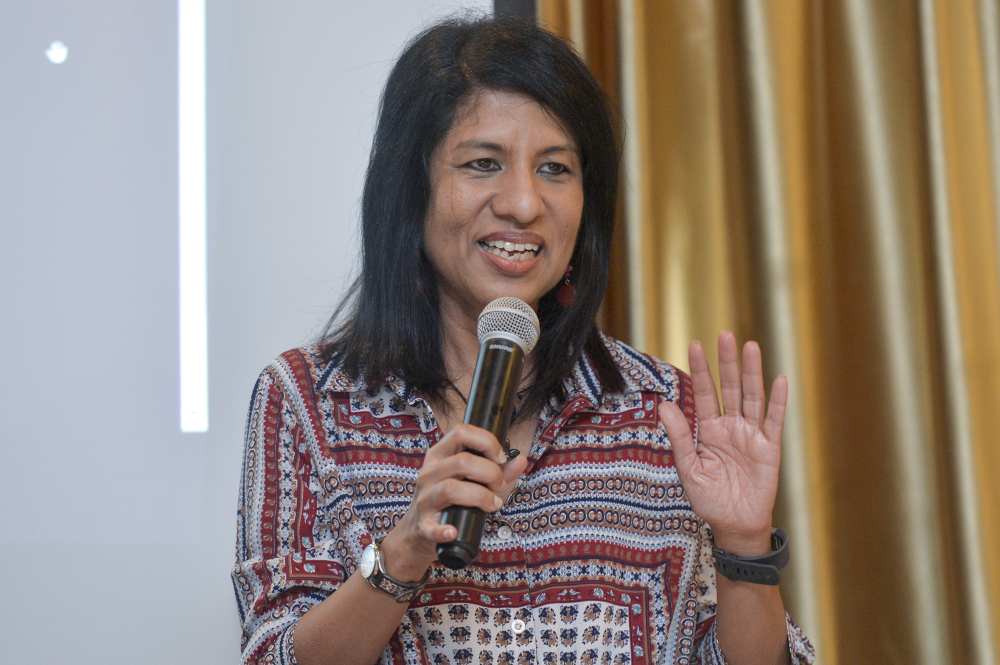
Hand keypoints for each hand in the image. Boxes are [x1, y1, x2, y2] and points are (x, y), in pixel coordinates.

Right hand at [380, 424, 527, 579]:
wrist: (418, 533)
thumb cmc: (452, 502)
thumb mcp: (474, 481)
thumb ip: (500, 471)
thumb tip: (520, 459)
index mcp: (440, 455)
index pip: (460, 432)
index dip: (486, 441)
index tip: (501, 457)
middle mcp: (429, 472)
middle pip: (461, 461)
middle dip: (490, 473)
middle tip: (500, 485)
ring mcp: (424, 498)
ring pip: (451, 489)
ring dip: (480, 497)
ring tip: (494, 504)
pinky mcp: (422, 525)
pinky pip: (431, 527)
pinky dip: (443, 530)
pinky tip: (453, 531)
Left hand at [657, 332, 787, 554]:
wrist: (735, 525)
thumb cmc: (710, 499)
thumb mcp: (689, 468)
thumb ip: (679, 436)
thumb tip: (663, 405)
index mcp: (708, 430)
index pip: (704, 393)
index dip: (700, 370)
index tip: (694, 344)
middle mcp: (730, 426)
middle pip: (729, 388)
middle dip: (726, 362)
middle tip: (724, 334)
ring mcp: (751, 435)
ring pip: (751, 396)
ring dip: (751, 372)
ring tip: (750, 346)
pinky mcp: (769, 447)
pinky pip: (774, 419)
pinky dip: (777, 400)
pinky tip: (778, 379)